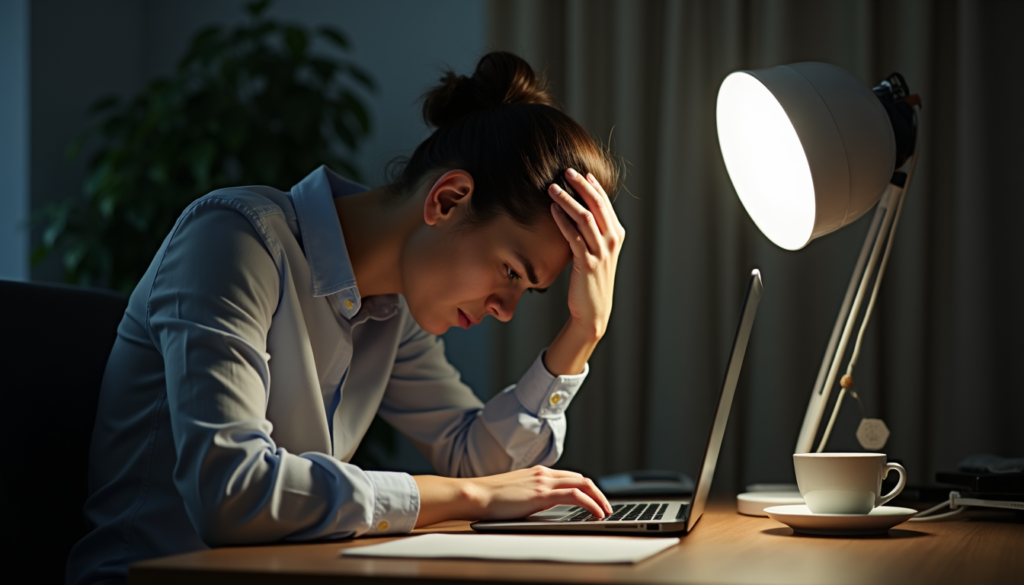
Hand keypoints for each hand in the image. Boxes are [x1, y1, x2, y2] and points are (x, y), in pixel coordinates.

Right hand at [413, 466, 611, 527]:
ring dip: (599, 498)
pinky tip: (596, 514)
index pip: (570, 476)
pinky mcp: (542, 494)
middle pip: (581, 478)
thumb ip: (531, 496)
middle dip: (598, 493)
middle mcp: (544, 473)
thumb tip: (541, 507)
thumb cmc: (489, 499)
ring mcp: (543, 482)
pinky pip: (576, 496)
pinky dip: (591, 504)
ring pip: (583, 484)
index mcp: (538, 472)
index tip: (595, 500)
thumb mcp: (516, 494)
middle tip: (606, 507)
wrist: (475, 494)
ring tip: (606, 512)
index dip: (587, 488)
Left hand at [543, 168, 625, 374]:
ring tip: (552, 188)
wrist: (593, 310)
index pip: (605, 203)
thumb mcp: (597, 252)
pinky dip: (562, 221)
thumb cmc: (591, 280)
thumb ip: (592, 232)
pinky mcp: (587, 263)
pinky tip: (552, 210)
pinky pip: (574, 236)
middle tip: (566, 171)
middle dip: (581, 185)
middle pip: (598, 204)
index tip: (581, 171)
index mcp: (616, 235)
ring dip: (568, 200)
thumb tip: (578, 211)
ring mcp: (601, 251)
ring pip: (585, 217)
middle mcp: (612, 240)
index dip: (593, 185)